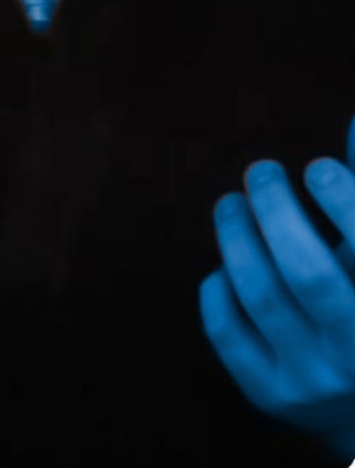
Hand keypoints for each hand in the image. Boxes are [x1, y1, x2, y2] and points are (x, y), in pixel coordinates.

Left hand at [200, 157, 354, 457]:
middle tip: (260, 170)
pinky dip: (220, 286)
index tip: (317, 166)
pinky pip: (227, 331)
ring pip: (261, 296)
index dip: (345, 202)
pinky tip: (227, 266)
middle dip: (276, 210)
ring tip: (232, 203)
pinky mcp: (272, 395)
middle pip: (310, 276)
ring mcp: (316, 381)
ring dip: (237, 235)